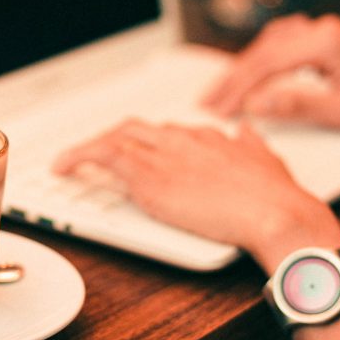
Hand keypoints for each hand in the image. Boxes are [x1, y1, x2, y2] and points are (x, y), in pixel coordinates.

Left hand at [52, 119, 339, 273]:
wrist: (274, 210)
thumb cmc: (276, 196)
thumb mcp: (266, 159)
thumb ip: (251, 144)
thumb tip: (246, 130)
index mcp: (208, 136)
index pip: (167, 132)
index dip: (149, 142)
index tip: (139, 152)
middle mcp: (182, 138)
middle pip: (136, 129)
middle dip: (115, 140)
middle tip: (100, 155)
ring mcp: (162, 154)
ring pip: (116, 136)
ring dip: (91, 148)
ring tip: (71, 161)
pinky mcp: (147, 173)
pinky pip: (102, 154)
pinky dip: (78, 156)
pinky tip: (63, 166)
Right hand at [203, 14, 339, 129]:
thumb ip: (295, 105)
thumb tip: (254, 104)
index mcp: (324, 41)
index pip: (267, 63)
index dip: (237, 87)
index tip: (218, 106)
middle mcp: (320, 28)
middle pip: (263, 51)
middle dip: (234, 78)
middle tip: (209, 101)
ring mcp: (322, 31)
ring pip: (269, 45)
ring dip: (245, 67)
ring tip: (223, 90)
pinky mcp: (325, 39)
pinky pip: (282, 44)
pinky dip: (262, 59)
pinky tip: (252, 70)